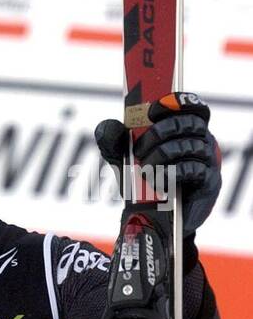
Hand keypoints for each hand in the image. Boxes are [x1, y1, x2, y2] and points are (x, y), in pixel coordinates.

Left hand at [94, 93, 220, 235]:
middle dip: (160, 132)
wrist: (148, 216)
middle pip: (190, 123)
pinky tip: (156, 181)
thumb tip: (112, 126)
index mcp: (186, 128)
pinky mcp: (208, 183)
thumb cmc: (138, 178)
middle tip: (138, 148)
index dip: (176, 102)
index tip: (151, 111)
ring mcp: (208, 161)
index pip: (193, 105)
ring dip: (161, 155)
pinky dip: (170, 173)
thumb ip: (111, 137)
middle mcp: (202, 141)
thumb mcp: (119, 155)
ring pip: (188, 146)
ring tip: (143, 168)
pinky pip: (192, 170)